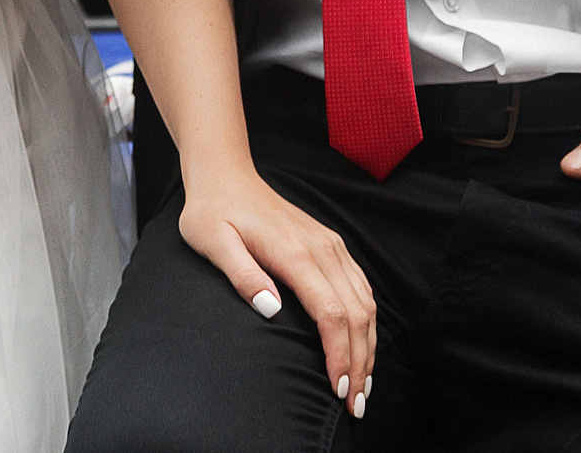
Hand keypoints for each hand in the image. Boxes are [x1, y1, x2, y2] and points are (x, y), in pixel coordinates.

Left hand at [177, 165, 378, 419]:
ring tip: (363, 385)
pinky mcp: (331, 245)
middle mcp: (322, 248)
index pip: (331, 313)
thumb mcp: (212, 242)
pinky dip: (367, 321)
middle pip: (357, 313)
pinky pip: (361, 287)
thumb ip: (242, 275)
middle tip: (355, 404)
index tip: (337, 388)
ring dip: (369, 345)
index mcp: (295, 252)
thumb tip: (271, 309)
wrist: (226, 175)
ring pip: (365, 302)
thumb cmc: (213, 212)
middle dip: (360, 362)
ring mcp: (330, 245)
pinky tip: (363, 344)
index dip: (338, 354)